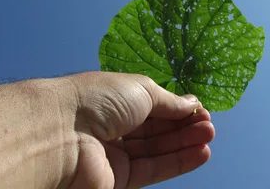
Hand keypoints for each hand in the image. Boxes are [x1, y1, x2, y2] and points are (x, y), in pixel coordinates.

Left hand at [63, 72, 214, 188]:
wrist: (60, 133)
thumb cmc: (97, 99)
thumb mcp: (141, 89)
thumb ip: (169, 101)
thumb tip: (191, 103)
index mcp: (115, 100)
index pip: (153, 106)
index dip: (177, 108)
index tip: (201, 108)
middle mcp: (114, 128)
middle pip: (156, 130)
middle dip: (184, 126)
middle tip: (210, 124)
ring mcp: (114, 155)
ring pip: (156, 150)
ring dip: (185, 144)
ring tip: (209, 136)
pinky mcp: (117, 180)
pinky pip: (152, 170)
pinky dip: (177, 162)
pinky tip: (200, 153)